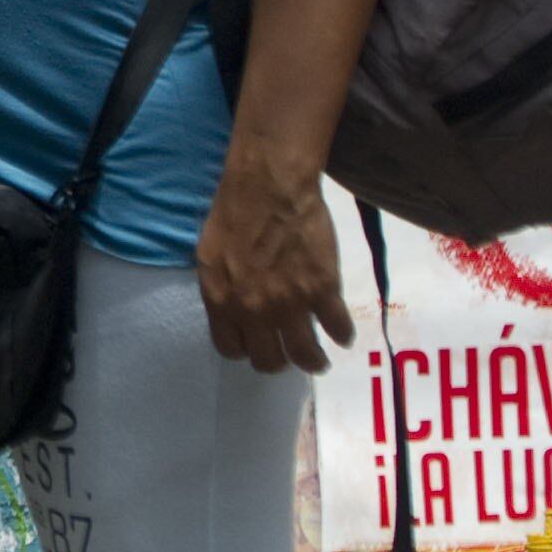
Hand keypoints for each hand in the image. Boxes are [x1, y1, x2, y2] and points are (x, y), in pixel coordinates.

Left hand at [194, 152, 354, 373]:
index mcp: (221, 302)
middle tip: (288, 356)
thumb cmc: (233, 215)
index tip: (256, 345)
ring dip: (313, 362)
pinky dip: (342, 335)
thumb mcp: (209, 257)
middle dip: (278, 362)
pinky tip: (343, 335)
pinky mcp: (322, 290)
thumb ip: (220, 288)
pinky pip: (337, 327)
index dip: (245, 350)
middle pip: (268, 360)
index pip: (231, 349)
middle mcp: (254, 311)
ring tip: (319, 362)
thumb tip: (228, 306)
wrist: (268, 189)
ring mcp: (290, 304)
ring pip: (305, 354)